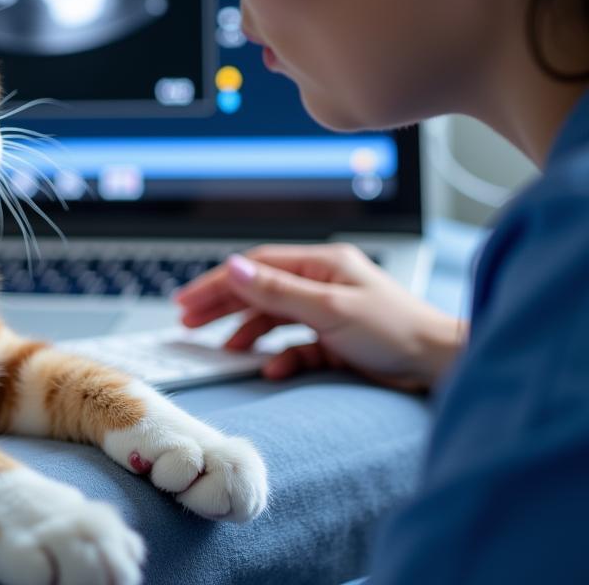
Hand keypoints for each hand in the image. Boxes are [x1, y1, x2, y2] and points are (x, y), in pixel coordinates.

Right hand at [174, 243, 464, 391]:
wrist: (442, 367)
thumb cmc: (398, 330)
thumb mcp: (330, 308)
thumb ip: (278, 290)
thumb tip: (234, 267)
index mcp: (321, 263)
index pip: (256, 266)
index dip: (220, 280)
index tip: (189, 298)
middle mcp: (322, 283)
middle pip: (261, 289)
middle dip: (224, 304)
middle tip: (189, 320)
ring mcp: (329, 312)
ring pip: (275, 318)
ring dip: (248, 333)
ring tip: (224, 350)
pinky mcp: (337, 341)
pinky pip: (297, 346)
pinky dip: (281, 357)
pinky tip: (271, 368)